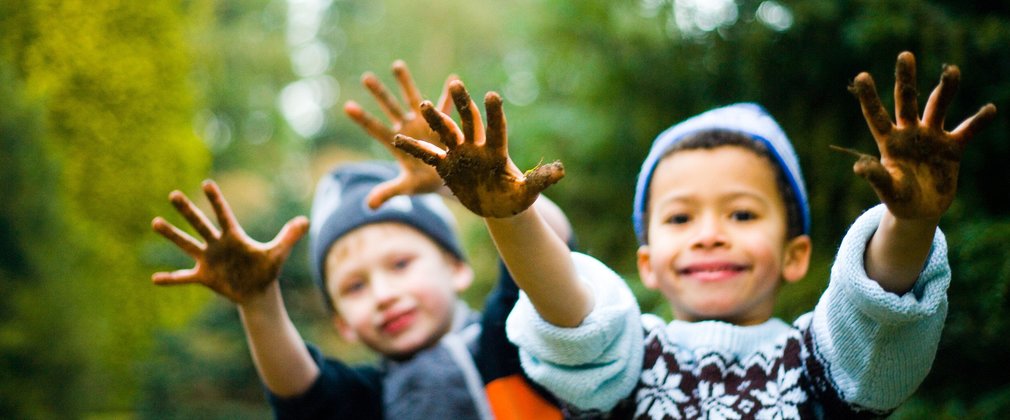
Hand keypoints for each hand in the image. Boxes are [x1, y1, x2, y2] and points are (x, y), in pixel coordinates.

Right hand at [151, 180, 308, 303]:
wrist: (257, 291)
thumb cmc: (267, 269)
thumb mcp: (279, 253)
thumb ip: (290, 237)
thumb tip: (306, 221)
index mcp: (234, 236)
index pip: (224, 215)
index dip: (216, 201)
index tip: (207, 184)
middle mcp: (217, 244)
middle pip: (200, 224)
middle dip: (187, 211)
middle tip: (173, 194)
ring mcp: (208, 259)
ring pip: (187, 245)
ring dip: (172, 235)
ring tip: (155, 222)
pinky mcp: (203, 276)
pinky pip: (184, 277)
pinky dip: (171, 279)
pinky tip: (155, 279)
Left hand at [344, 60, 457, 207]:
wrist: (446, 178)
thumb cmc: (423, 182)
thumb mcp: (407, 187)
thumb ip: (388, 192)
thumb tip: (368, 205)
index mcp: (398, 143)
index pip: (376, 129)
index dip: (363, 119)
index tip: (347, 107)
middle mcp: (408, 128)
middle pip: (390, 108)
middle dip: (378, 93)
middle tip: (365, 78)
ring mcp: (423, 123)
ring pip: (412, 100)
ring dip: (405, 83)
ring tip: (396, 65)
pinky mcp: (441, 123)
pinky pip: (445, 106)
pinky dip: (448, 94)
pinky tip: (452, 79)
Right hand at [392, 80, 563, 217]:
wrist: (499, 206)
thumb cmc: (516, 199)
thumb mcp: (528, 192)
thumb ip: (541, 179)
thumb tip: (561, 170)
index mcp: (497, 152)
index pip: (496, 129)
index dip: (494, 113)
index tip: (492, 95)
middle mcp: (477, 147)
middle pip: (469, 122)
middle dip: (462, 104)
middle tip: (456, 84)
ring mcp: (460, 155)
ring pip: (445, 133)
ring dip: (435, 120)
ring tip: (422, 104)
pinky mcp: (446, 166)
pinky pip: (428, 155)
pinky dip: (414, 149)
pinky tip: (396, 139)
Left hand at [840, 51, 996, 220]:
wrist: (922, 209)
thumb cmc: (899, 198)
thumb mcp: (888, 190)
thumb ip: (877, 177)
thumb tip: (859, 167)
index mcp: (889, 141)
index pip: (876, 115)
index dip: (869, 97)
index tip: (862, 75)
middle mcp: (910, 133)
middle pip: (907, 101)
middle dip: (907, 80)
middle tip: (905, 55)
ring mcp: (932, 137)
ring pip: (938, 107)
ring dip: (945, 89)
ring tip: (952, 71)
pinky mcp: (953, 147)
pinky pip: (967, 130)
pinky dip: (978, 121)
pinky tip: (989, 110)